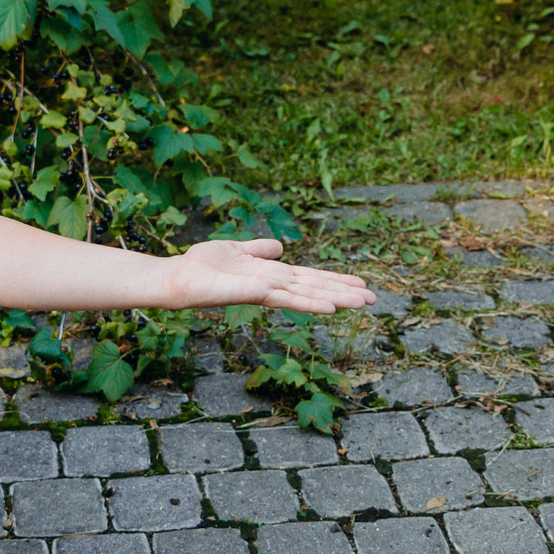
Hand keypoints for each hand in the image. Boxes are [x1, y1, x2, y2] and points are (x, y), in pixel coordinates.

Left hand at [160, 239, 377, 313]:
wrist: (178, 278)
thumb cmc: (203, 266)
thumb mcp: (237, 249)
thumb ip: (259, 249)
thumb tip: (280, 246)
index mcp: (272, 274)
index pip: (310, 278)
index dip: (335, 281)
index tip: (361, 284)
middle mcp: (273, 285)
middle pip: (315, 288)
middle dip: (344, 293)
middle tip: (374, 299)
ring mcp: (266, 291)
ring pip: (308, 295)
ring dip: (336, 299)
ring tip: (362, 303)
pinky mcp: (255, 293)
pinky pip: (287, 298)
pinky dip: (309, 303)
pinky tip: (329, 307)